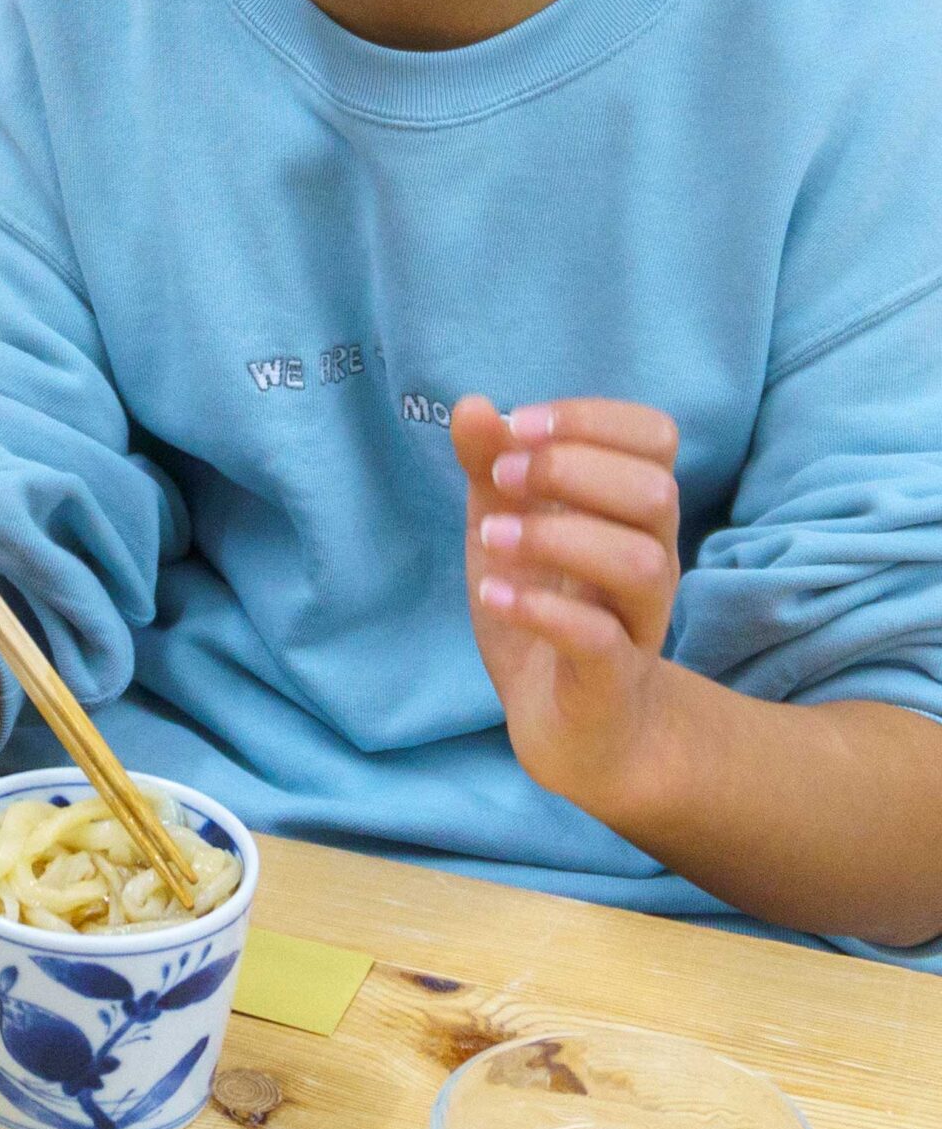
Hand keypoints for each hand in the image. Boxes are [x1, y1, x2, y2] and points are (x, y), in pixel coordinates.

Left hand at [451, 394, 684, 815]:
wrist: (567, 723)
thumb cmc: (543, 602)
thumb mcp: (502, 523)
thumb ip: (489, 464)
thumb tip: (472, 404)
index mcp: (629, 509)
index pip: (654, 435)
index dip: (589, 418)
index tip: (517, 425)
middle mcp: (651, 558)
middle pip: (655, 491)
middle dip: (569, 469)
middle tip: (503, 481)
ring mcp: (638, 623)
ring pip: (641, 563)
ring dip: (554, 536)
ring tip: (492, 538)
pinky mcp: (612, 680)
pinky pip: (599, 638)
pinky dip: (542, 608)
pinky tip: (495, 594)